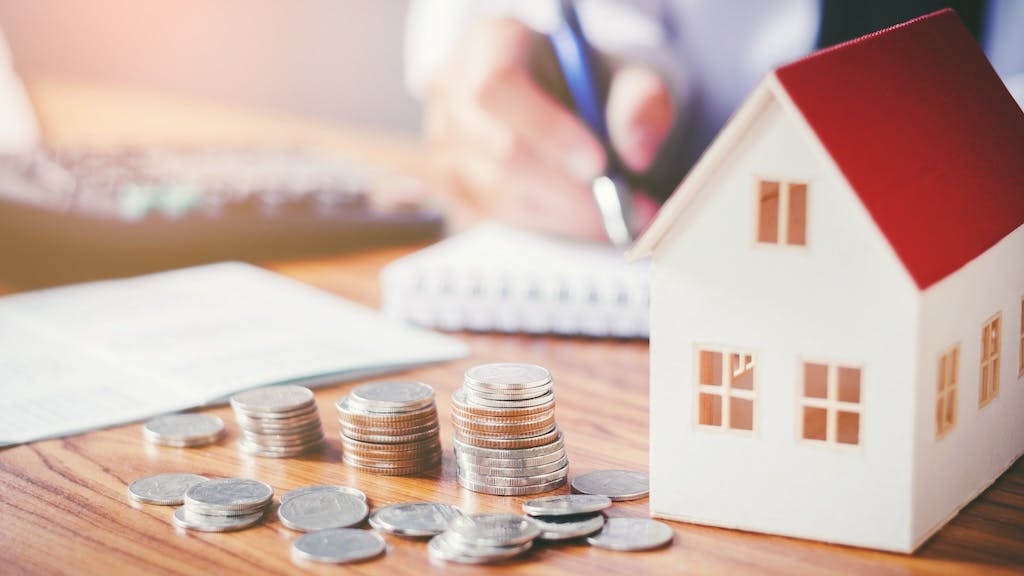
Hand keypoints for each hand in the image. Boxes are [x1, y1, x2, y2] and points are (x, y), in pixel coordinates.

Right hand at [424, 18, 674, 240]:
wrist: (573, 105)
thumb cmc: (594, 84)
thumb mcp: (631, 77)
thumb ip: (641, 103)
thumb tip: (636, 153)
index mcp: (490, 43)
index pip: (499, 86)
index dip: (546, 129)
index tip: (598, 164)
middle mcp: (453, 91)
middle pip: (497, 150)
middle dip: (566, 190)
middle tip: (623, 208)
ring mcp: (444, 143)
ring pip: (497, 192)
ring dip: (563, 214)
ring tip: (617, 217)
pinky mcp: (452, 185)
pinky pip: (498, 217)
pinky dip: (549, 225)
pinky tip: (585, 219)